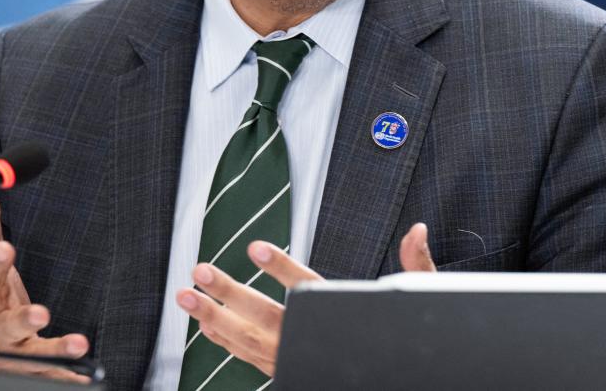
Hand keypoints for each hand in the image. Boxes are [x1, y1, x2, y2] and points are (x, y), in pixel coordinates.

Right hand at [0, 186, 90, 379]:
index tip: (4, 246)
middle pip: (6, 317)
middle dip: (19, 310)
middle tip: (33, 301)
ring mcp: (15, 347)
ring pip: (31, 349)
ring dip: (50, 342)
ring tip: (70, 337)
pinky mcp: (33, 365)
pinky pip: (51, 372)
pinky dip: (66, 372)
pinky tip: (84, 375)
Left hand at [177, 222, 436, 375]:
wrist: (396, 380)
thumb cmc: (402, 344)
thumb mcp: (418, 297)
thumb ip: (415, 264)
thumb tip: (418, 229)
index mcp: (343, 320)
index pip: (310, 292)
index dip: (282, 269)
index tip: (256, 248)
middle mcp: (312, 345)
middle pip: (267, 319)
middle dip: (230, 295)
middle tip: (202, 272)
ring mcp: (294, 362)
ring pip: (248, 343)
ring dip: (213, 319)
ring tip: (187, 295)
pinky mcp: (284, 371)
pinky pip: (247, 359)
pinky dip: (223, 341)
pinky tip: (205, 324)